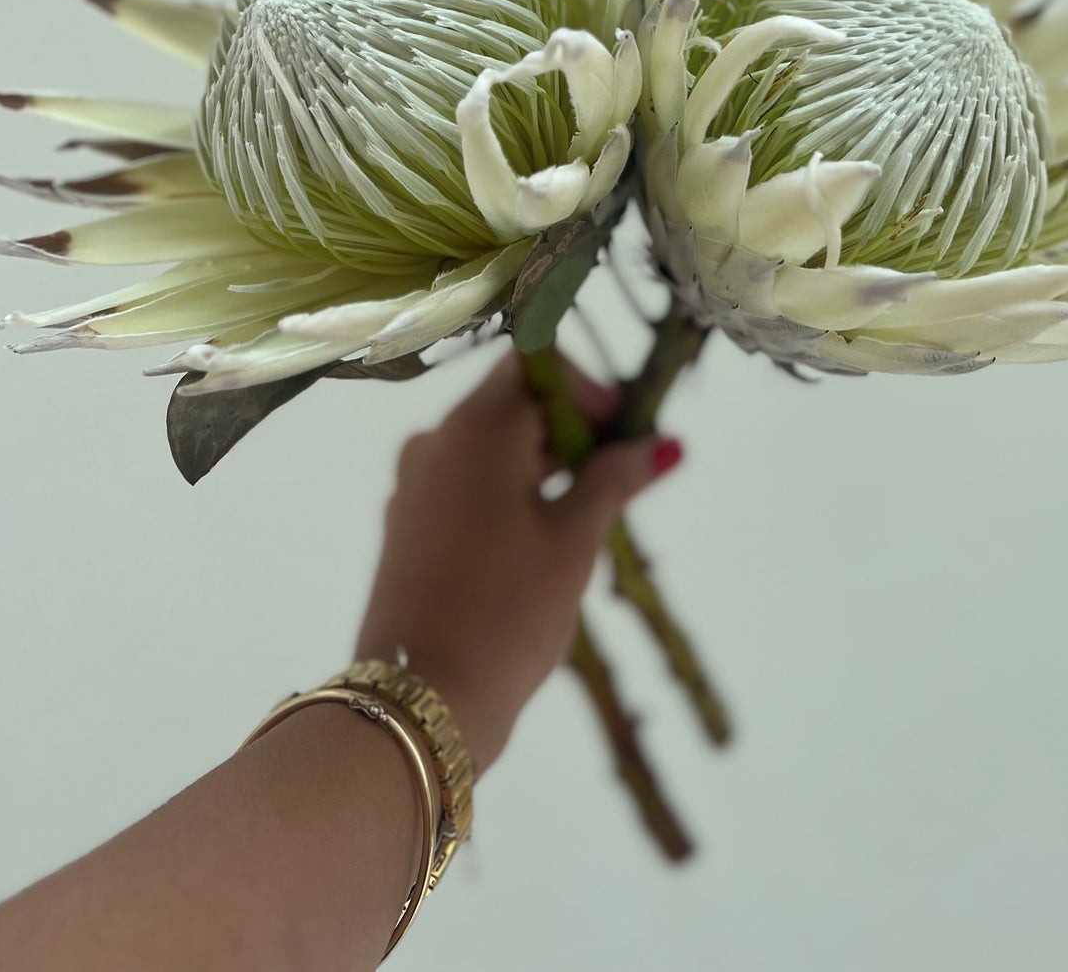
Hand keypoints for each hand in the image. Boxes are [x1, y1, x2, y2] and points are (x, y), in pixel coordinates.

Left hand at [354, 348, 682, 771]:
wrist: (420, 704)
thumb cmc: (507, 611)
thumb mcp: (574, 542)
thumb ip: (614, 479)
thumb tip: (660, 442)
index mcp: (475, 428)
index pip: (536, 363)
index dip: (587, 388)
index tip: (624, 435)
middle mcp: (435, 442)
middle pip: (513, 403)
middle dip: (572, 430)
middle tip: (623, 479)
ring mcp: (414, 487)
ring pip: (490, 449)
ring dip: (543, 466)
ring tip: (591, 517)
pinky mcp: (408, 529)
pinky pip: (466, 487)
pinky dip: (508, 496)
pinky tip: (542, 544)